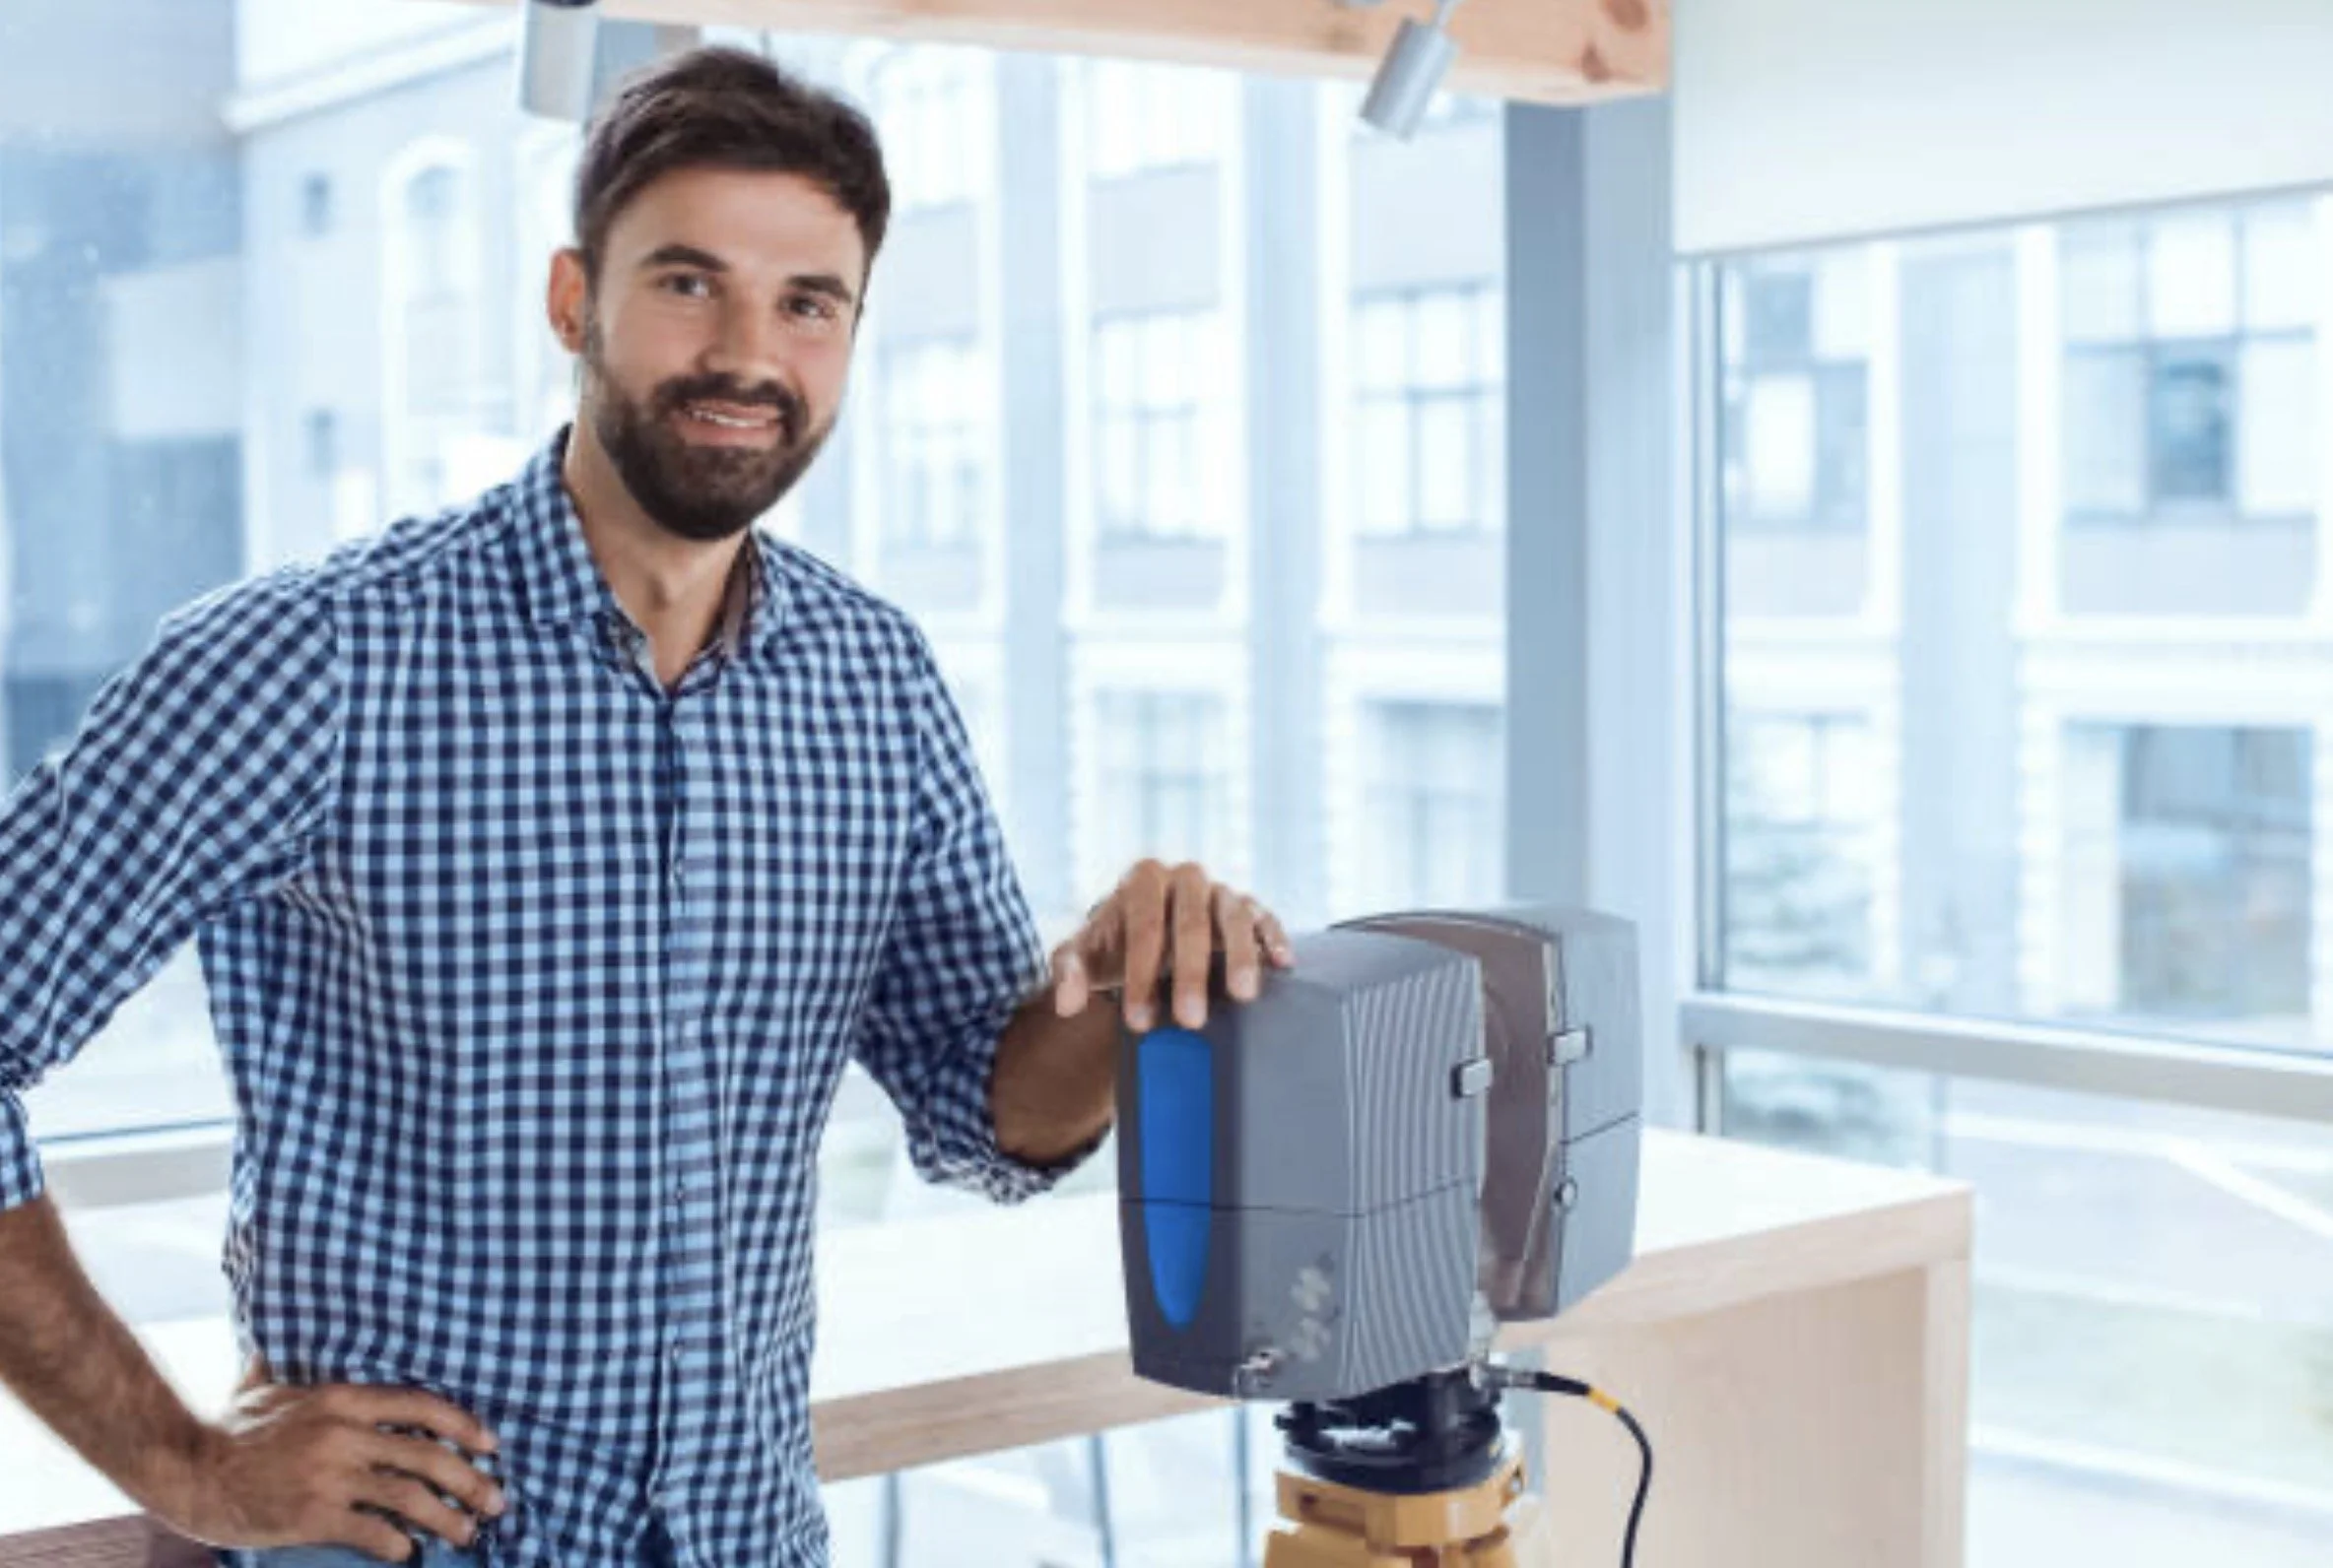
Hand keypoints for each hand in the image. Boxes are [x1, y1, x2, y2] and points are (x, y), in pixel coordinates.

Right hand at [165, 1374, 506, 1561]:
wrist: (186, 1468)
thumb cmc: (228, 1425)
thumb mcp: (269, 1382)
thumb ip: (296, 1359)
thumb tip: (292, 1330)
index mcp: (342, 1397)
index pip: (422, 1405)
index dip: (463, 1426)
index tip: (491, 1445)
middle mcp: (343, 1433)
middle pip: (427, 1456)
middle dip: (471, 1481)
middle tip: (497, 1502)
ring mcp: (329, 1475)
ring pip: (409, 1497)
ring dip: (448, 1518)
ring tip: (469, 1533)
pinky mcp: (312, 1515)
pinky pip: (372, 1531)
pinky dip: (398, 1544)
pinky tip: (409, 1552)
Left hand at [1051, 859, 1293, 1031]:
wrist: (1147, 933)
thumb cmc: (1115, 945)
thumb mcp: (1084, 953)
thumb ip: (1069, 971)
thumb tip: (1067, 1003)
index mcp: (1142, 880)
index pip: (1143, 924)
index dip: (1140, 973)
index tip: (1137, 1020)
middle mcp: (1185, 878)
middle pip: (1191, 921)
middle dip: (1190, 973)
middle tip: (1189, 1021)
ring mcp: (1220, 891)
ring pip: (1234, 916)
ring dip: (1240, 956)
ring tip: (1242, 996)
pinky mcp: (1250, 907)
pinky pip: (1266, 917)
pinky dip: (1274, 937)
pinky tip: (1282, 964)